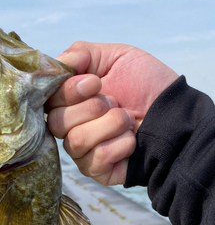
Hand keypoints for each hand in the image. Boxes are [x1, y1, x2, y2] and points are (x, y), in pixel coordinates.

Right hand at [46, 42, 178, 184]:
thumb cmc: (146, 86)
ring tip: (127, 120)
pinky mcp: (97, 171)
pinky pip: (96, 159)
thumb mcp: (116, 57)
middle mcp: (70, 128)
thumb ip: (81, 54)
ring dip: (109, 125)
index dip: (69, 91)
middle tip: (115, 102)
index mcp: (69, 102)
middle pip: (57, 123)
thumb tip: (55, 64)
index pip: (48, 101)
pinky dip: (120, 144)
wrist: (176, 113)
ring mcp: (82, 152)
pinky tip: (132, 140)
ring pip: (76, 141)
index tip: (95, 83)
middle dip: (92, 108)